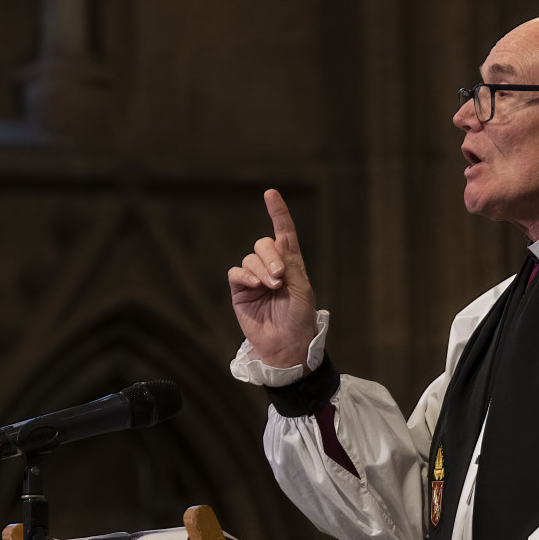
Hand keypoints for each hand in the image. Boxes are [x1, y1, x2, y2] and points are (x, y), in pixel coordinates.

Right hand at [228, 189, 317, 367]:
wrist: (287, 345)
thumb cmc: (300, 319)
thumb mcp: (302, 289)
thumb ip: (290, 264)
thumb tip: (278, 240)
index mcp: (291, 264)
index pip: (284, 233)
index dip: (278, 213)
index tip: (270, 194)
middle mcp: (271, 268)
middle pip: (263, 244)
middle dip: (270, 255)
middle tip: (279, 275)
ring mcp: (254, 279)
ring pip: (250, 258)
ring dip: (260, 269)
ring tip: (271, 286)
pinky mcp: (240, 291)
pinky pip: (236, 272)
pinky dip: (245, 275)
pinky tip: (255, 286)